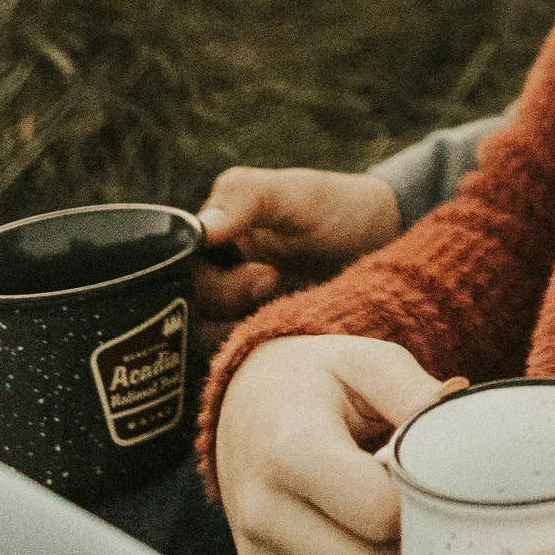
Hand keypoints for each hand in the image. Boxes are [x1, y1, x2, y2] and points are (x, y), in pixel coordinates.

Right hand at [194, 167, 402, 358]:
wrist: (385, 241)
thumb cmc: (335, 207)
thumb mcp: (292, 193)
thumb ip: (246, 197)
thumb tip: (203, 230)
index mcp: (207, 243)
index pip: (169, 270)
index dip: (200, 276)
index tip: (255, 268)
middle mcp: (212, 283)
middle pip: (181, 309)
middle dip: (224, 299)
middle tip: (272, 280)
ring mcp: (234, 317)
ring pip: (204, 340)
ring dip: (237, 330)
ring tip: (285, 304)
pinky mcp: (260, 344)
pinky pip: (237, 361)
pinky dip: (255, 355)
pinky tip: (289, 339)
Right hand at [213, 334, 456, 554]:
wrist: (244, 404)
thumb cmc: (318, 381)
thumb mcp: (365, 362)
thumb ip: (413, 390)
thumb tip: (463, 412)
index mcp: (291, 449)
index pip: (377, 512)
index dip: (427, 513)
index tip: (454, 497)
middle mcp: (262, 513)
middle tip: (456, 545)